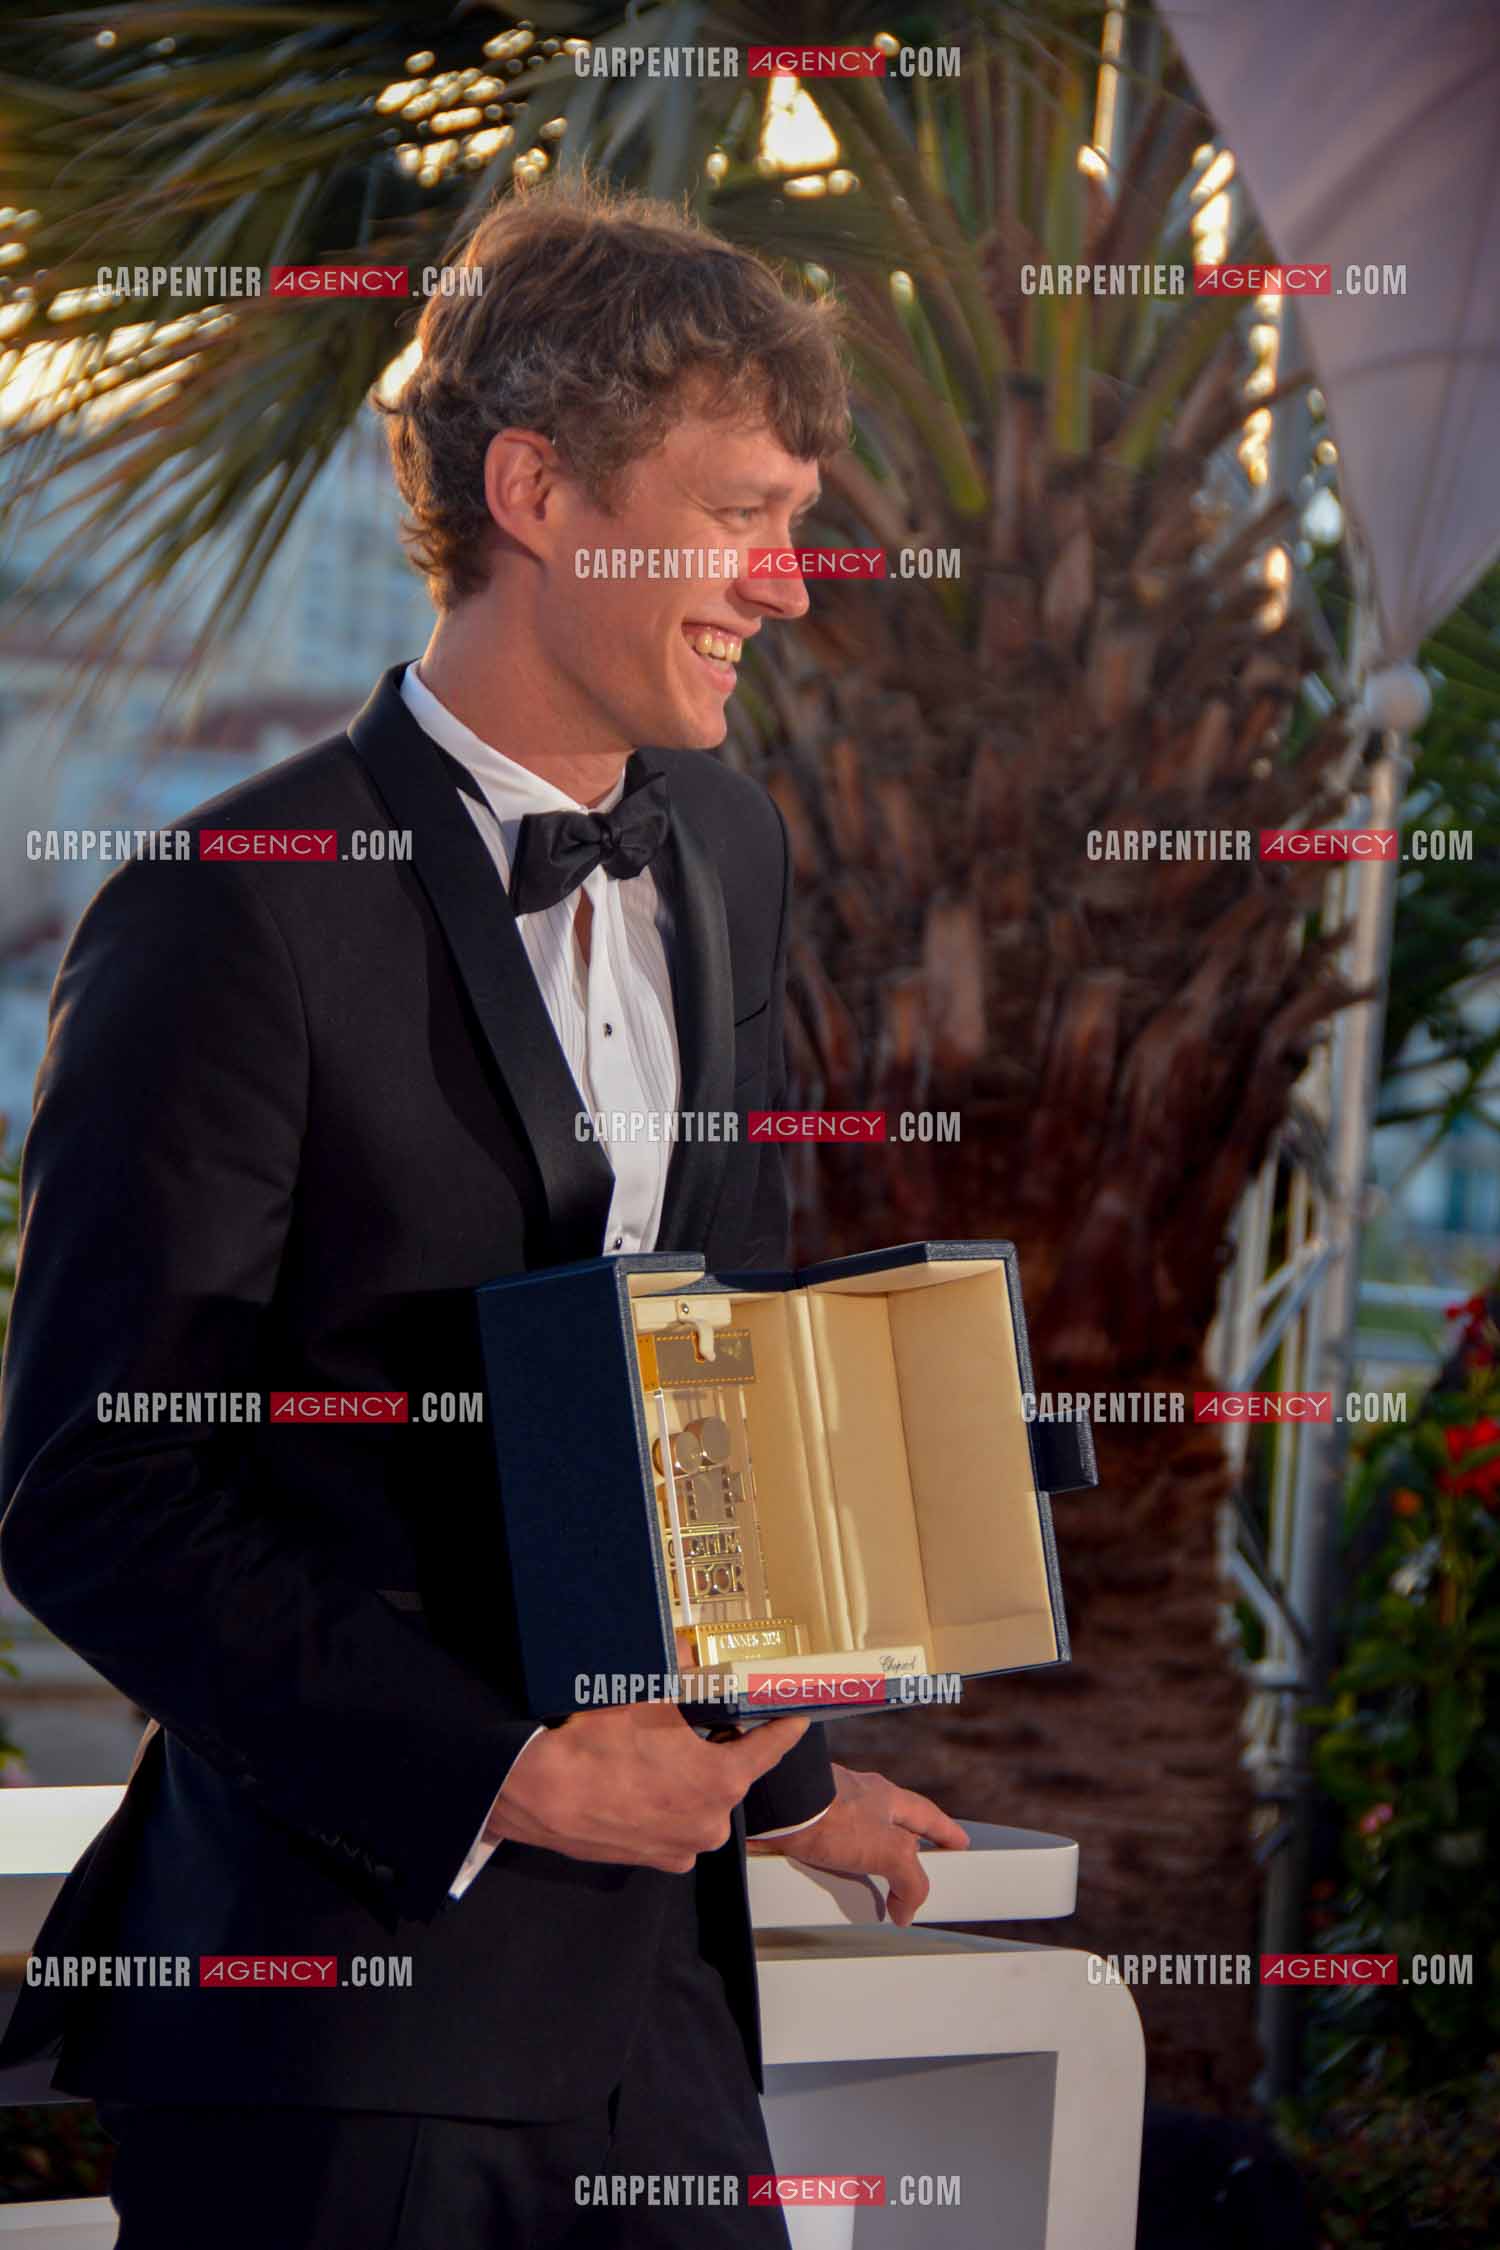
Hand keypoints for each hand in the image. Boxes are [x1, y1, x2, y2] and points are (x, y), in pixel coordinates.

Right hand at [483, 1701, 810, 1873]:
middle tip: (702, 1726)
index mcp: (722, 1780)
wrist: (542, 1795)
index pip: (770, 1748)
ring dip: (692, 1781)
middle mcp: (712, 1822)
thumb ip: (683, 1674)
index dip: (785, 1725)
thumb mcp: (647, 1697)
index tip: (797, 1715)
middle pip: (731, 1776)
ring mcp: (685, 1848)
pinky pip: (678, 1826)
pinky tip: (645, 1785)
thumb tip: (694, 1650)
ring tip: (662, 1756)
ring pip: (702, 1803)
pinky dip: (670, 1806)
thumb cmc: (597, 1746)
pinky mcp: (658, 1862)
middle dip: (721, 1750)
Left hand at [747, 1763, 967, 1926]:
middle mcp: (858, 1800)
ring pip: (855, 1846)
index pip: (926, 1815)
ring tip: (862, 1899)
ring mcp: (828, 1812)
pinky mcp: (802, 1829)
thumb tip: (908, 1909)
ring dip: (859, 1870)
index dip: (946, 1832)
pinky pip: (823, 1858)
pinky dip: (828, 1876)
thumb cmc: (830, 1813)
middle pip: (890, 1831)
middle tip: (905, 1884)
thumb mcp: (888, 1850)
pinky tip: (826, 1893)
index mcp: (885, 1796)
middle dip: (898, 1856)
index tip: (959, 1843)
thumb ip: (910, 1879)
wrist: (776, 1809)